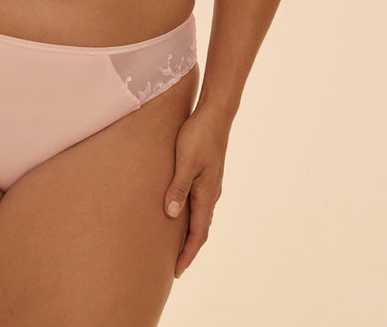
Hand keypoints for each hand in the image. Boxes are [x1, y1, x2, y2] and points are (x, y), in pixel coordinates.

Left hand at [164, 108, 229, 276]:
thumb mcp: (185, 162)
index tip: (176, 272)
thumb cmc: (198, 135)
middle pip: (200, 229)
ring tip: (176, 245)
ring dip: (190, 233)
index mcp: (206, 194)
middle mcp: (211, 193)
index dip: (187, 254)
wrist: (215, 114)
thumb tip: (171, 215)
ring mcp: (210, 184)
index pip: (198, 233)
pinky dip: (191, 216)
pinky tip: (180, 212)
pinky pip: (199, 203)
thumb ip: (178, 188)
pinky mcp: (207, 174)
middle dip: (188, 249)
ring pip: (201, 216)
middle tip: (174, 266)